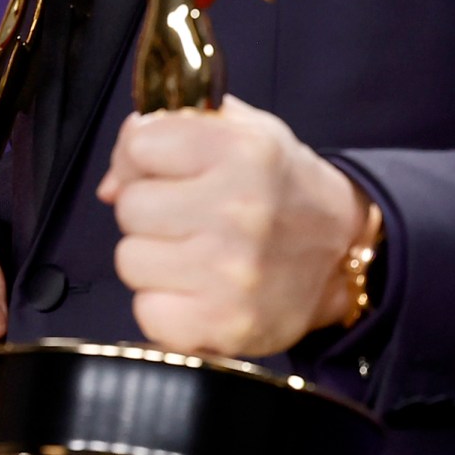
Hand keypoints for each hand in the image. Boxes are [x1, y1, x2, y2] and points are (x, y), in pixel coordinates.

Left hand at [99, 95, 369, 357]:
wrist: (343, 254)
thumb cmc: (280, 188)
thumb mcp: (243, 131)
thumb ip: (171, 128)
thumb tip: (111, 184)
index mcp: (243, 151)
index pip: (140, 144)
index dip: (143, 158)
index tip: (166, 171)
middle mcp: (239, 210)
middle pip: (130, 206)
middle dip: (150, 210)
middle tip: (188, 218)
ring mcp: (231, 273)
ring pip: (130, 259)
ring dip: (153, 258)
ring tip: (194, 254)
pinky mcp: (223, 325)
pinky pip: (146, 311)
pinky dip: (163, 305)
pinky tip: (196, 291)